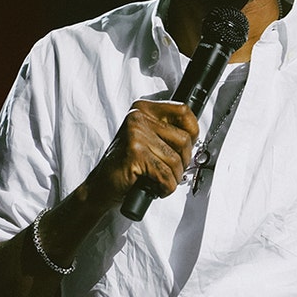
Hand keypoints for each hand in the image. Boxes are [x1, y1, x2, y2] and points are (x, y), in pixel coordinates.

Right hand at [83, 99, 198, 209]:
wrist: (101, 185)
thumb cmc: (127, 165)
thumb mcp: (147, 139)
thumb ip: (167, 131)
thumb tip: (195, 136)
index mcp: (143, 109)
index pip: (183, 111)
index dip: (192, 132)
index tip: (185, 147)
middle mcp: (138, 116)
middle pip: (184, 139)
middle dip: (183, 162)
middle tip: (169, 171)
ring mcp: (136, 134)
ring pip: (176, 160)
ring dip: (173, 178)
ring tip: (160, 181)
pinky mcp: (135, 153)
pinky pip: (166, 175)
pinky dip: (165, 187)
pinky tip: (155, 188)